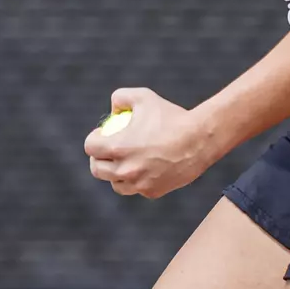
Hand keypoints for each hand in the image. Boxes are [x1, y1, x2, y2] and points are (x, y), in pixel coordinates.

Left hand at [83, 87, 213, 199]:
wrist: (199, 139)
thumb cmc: (171, 116)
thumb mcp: (143, 96)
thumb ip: (120, 97)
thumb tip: (112, 110)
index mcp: (117, 147)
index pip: (90, 148)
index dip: (93, 140)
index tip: (101, 135)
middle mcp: (125, 169)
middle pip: (97, 170)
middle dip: (98, 159)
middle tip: (107, 151)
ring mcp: (138, 184)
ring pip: (116, 184)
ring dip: (115, 174)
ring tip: (122, 163)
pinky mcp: (152, 192)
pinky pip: (137, 188)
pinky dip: (137, 180)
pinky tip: (143, 169)